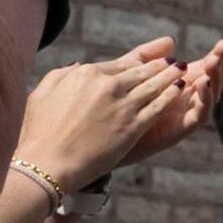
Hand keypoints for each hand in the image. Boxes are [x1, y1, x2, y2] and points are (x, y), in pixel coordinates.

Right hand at [17, 36, 204, 187]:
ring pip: (153, 85)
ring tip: (183, 70)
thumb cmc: (39, 132)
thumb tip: (79, 65)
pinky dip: (171, 96)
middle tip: (175, 61)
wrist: (47, 163)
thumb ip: (63, 74)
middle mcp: (107, 85)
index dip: (139, 61)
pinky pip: (158, 106)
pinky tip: (180, 90)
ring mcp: (122, 105)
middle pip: (141, 71)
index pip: (120, 64)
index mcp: (86, 74)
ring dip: (171, 76)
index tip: (150, 60)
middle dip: (160, 65)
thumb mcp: (43, 92)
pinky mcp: (132, 126)